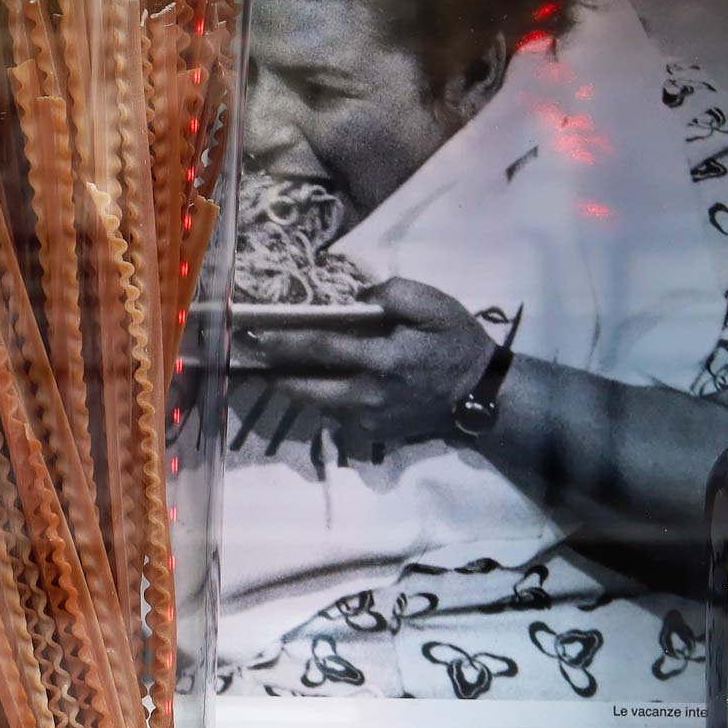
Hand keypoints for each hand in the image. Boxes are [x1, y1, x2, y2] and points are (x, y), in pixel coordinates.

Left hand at [238, 278, 496, 442]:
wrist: (481, 396)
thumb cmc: (457, 343)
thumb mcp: (437, 306)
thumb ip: (397, 294)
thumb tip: (361, 295)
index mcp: (382, 361)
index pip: (320, 349)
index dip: (284, 341)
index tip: (255, 333)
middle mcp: (368, 395)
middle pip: (305, 387)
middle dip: (272, 372)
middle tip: (246, 356)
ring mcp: (369, 419)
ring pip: (315, 404)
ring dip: (290, 386)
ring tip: (267, 367)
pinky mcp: (372, 433)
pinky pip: (333, 414)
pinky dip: (317, 398)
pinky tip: (306, 381)